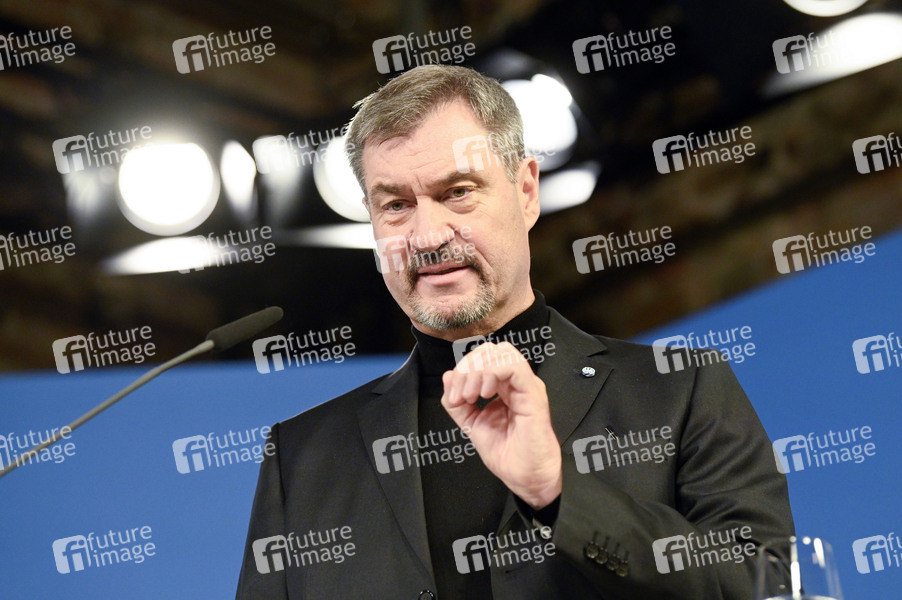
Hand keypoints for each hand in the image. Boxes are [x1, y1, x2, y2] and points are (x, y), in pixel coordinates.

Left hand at [441, 341, 561, 508]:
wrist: (525, 478)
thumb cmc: (506, 455)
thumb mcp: (472, 424)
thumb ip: (458, 403)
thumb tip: (448, 376)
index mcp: (503, 387)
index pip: (482, 359)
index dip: (462, 370)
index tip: (455, 398)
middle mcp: (516, 383)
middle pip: (489, 351)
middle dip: (468, 367)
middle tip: (462, 396)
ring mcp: (526, 386)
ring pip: (501, 353)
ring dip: (478, 370)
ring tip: (472, 396)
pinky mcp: (533, 394)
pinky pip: (513, 366)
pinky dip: (492, 374)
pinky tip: (485, 394)